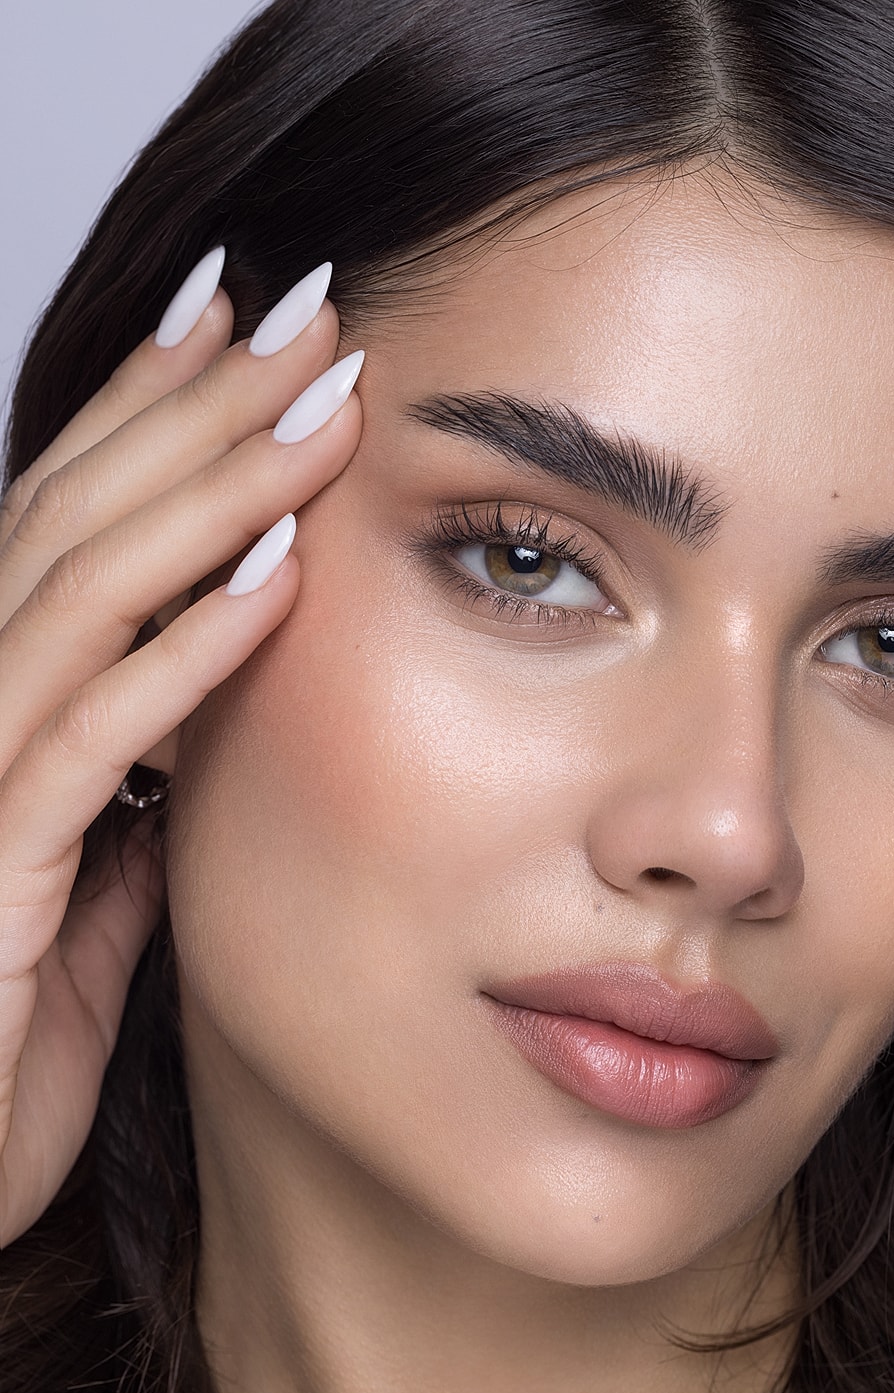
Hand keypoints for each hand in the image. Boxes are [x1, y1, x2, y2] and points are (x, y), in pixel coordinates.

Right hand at [0, 253, 363, 1245]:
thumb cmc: (4, 1039)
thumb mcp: (93, 892)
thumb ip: (134, 796)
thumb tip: (209, 723)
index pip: (74, 518)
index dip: (154, 410)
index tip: (251, 325)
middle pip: (76, 514)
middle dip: (195, 403)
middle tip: (309, 309)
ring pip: (81, 591)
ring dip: (209, 490)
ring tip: (319, 405)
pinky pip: (92, 734)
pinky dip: (186, 647)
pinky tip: (278, 578)